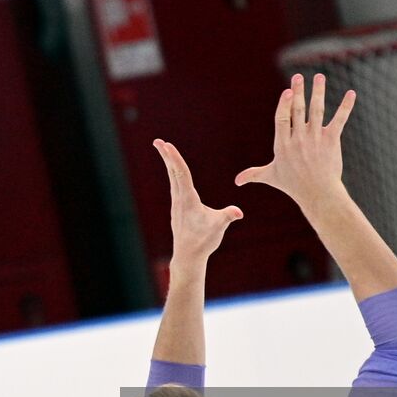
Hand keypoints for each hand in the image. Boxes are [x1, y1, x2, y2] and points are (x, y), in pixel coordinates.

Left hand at [154, 138, 242, 263]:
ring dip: (169, 163)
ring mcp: (177, 204)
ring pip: (172, 178)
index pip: (181, 173)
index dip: (175, 158)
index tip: (167, 145)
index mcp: (188, 199)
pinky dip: (174, 174)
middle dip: (166, 155)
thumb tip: (238, 212)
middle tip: (158, 140)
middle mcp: (179, 199)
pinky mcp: (178, 208)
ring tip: (165, 151)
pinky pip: (175, 186)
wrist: (188, 256)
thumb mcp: (218, 227)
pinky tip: (174, 172)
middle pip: (172, 171)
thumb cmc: (203, 240)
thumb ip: (227, 216)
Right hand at [235, 73, 355, 209]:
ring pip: (317, 110)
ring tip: (319, 77)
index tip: (287, 91)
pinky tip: (351, 94)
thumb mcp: (271, 176)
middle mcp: (299, 139)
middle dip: (298, 91)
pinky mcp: (331, 141)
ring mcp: (316, 139)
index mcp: (283, 144)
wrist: (318, 194)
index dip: (284, 104)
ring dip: (318, 92)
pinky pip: (339, 120)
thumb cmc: (293, 185)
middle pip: (298, 110)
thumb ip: (253, 174)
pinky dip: (345, 106)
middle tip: (298, 77)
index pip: (282, 119)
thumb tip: (236, 181)